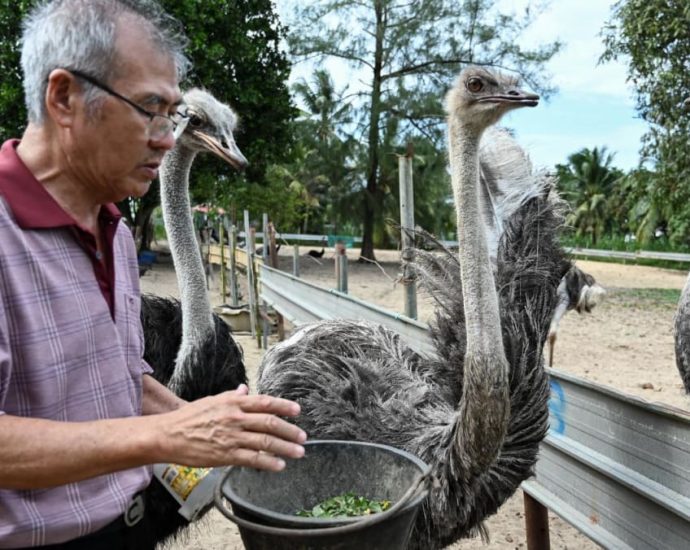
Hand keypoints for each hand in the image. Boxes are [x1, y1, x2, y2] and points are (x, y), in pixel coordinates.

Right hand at [157, 384, 305, 470]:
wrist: (168, 435)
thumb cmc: (189, 417)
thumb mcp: (213, 401)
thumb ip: (232, 396)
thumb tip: (245, 390)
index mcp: (233, 402)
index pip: (265, 402)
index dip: (284, 406)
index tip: (297, 411)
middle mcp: (235, 417)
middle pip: (269, 422)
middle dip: (290, 430)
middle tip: (302, 437)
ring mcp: (231, 436)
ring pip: (265, 442)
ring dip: (285, 448)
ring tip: (298, 452)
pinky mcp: (226, 455)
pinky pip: (252, 459)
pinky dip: (269, 463)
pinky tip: (279, 465)